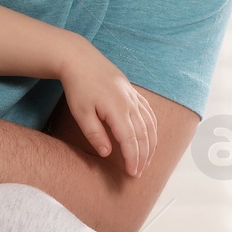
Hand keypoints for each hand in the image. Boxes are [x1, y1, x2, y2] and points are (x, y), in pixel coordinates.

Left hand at [60, 45, 157, 176]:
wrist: (80, 59)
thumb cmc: (78, 86)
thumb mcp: (81, 113)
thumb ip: (95, 134)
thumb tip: (107, 153)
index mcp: (117, 109)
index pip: (130, 140)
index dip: (133, 159)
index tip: (133, 173)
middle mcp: (130, 103)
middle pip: (143, 135)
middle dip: (143, 156)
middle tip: (139, 173)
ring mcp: (133, 96)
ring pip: (150, 124)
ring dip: (151, 144)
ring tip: (147, 160)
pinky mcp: (133, 92)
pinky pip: (149, 112)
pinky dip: (152, 127)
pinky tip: (151, 137)